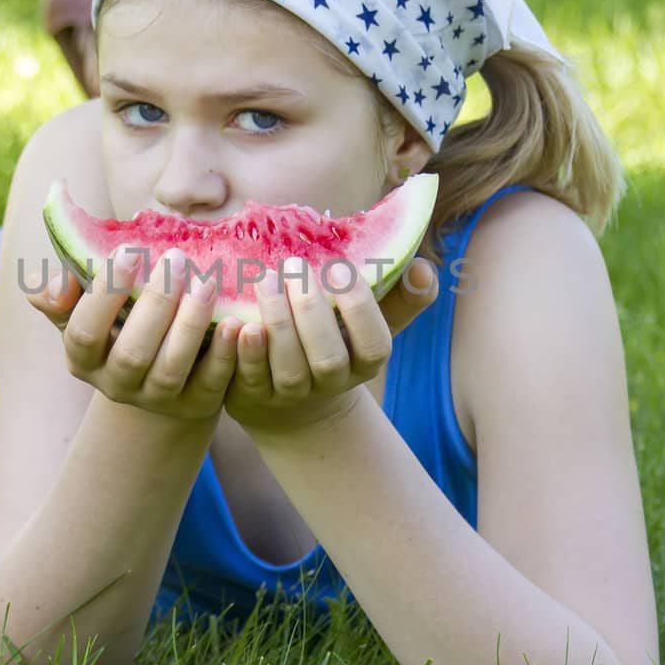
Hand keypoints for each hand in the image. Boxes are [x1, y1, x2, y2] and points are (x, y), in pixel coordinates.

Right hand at [28, 246, 242, 421]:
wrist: (163, 372)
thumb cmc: (121, 322)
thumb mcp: (87, 308)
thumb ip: (63, 293)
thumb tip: (52, 284)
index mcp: (83, 359)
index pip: (84, 333)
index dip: (104, 295)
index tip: (129, 250)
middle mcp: (116, 385)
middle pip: (132, 353)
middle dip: (154, 305)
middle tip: (177, 259)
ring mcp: (158, 399)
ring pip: (171, 369)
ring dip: (189, 326)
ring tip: (207, 283)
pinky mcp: (197, 404)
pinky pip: (211, 384)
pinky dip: (224, 355)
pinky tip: (235, 322)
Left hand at [224, 256, 439, 436]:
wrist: (290, 399)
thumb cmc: (335, 339)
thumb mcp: (368, 320)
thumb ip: (399, 295)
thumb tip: (426, 270)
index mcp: (363, 362)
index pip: (374, 345)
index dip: (360, 310)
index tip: (340, 268)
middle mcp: (330, 383)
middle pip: (327, 359)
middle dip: (311, 312)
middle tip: (292, 265)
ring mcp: (290, 394)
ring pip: (288, 369)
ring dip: (277, 324)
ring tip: (264, 280)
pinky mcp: (252, 397)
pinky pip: (248, 378)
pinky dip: (243, 351)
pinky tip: (238, 320)